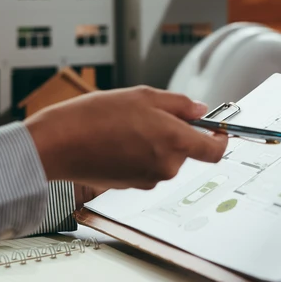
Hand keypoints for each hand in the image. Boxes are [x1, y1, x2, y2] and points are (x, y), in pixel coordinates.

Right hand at [26, 86, 227, 190]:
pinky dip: (139, 154)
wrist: (60, 143)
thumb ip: (179, 104)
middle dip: (175, 133)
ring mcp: (149, 178)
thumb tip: (200, 110)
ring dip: (155, 143)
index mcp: (174, 141)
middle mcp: (166, 165)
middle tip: (150, 114)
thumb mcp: (143, 96)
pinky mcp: (132, 185)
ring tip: (126, 125)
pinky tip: (117, 140)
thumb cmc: (96, 117)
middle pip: (186, 151)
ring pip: (165, 158)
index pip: (215, 151)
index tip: (218, 130)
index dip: (220, 139)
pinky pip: (146, 167)